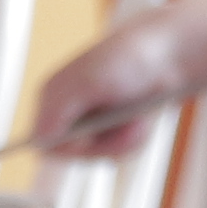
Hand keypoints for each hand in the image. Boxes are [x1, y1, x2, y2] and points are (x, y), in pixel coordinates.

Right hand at [25, 0, 206, 155]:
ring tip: (138, 118)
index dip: (70, 148)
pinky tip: (143, 119)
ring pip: (103, 154)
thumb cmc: (128, 60)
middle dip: (107, 144)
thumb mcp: (89, 83)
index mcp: (50, 97)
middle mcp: (67, 112)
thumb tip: (38, 140)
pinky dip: (135, 138)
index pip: (44, 143)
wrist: (168, 52)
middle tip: (129, 124)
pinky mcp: (113, 126)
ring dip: (125, 140)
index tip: (95, 139)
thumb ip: (59, 111)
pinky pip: (120, 149)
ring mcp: (91, 120)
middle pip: (78, 155)